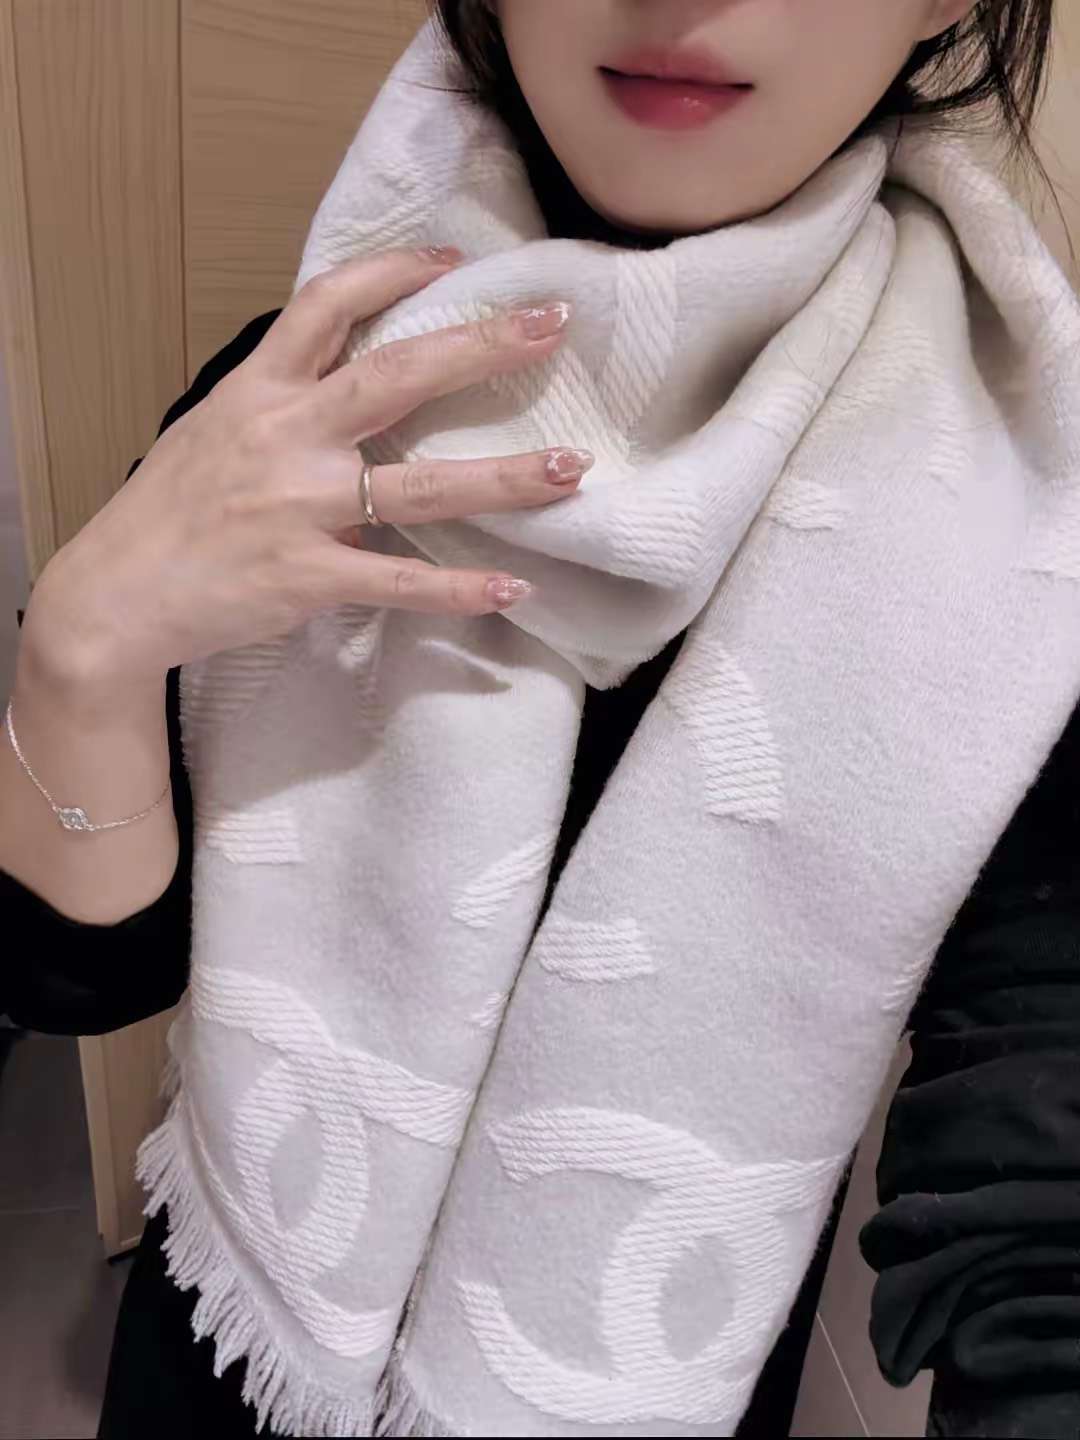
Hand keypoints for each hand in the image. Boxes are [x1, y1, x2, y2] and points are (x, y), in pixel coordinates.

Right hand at [24, 247, 587, 692]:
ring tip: (570, 470)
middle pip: (396, 375)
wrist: (117, 591)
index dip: (393, 272)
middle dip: (479, 346)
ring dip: (503, 477)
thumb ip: (289, 406)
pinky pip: (401, 581)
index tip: (455, 260)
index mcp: (258, 389)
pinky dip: (460, 588)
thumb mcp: (218, 428)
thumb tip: (363, 397)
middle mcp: (285, 436)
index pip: (328, 304)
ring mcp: (299, 507)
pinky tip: (512, 585)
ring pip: (420, 485)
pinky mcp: (308, 576)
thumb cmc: (173, 509)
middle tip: (551, 326)